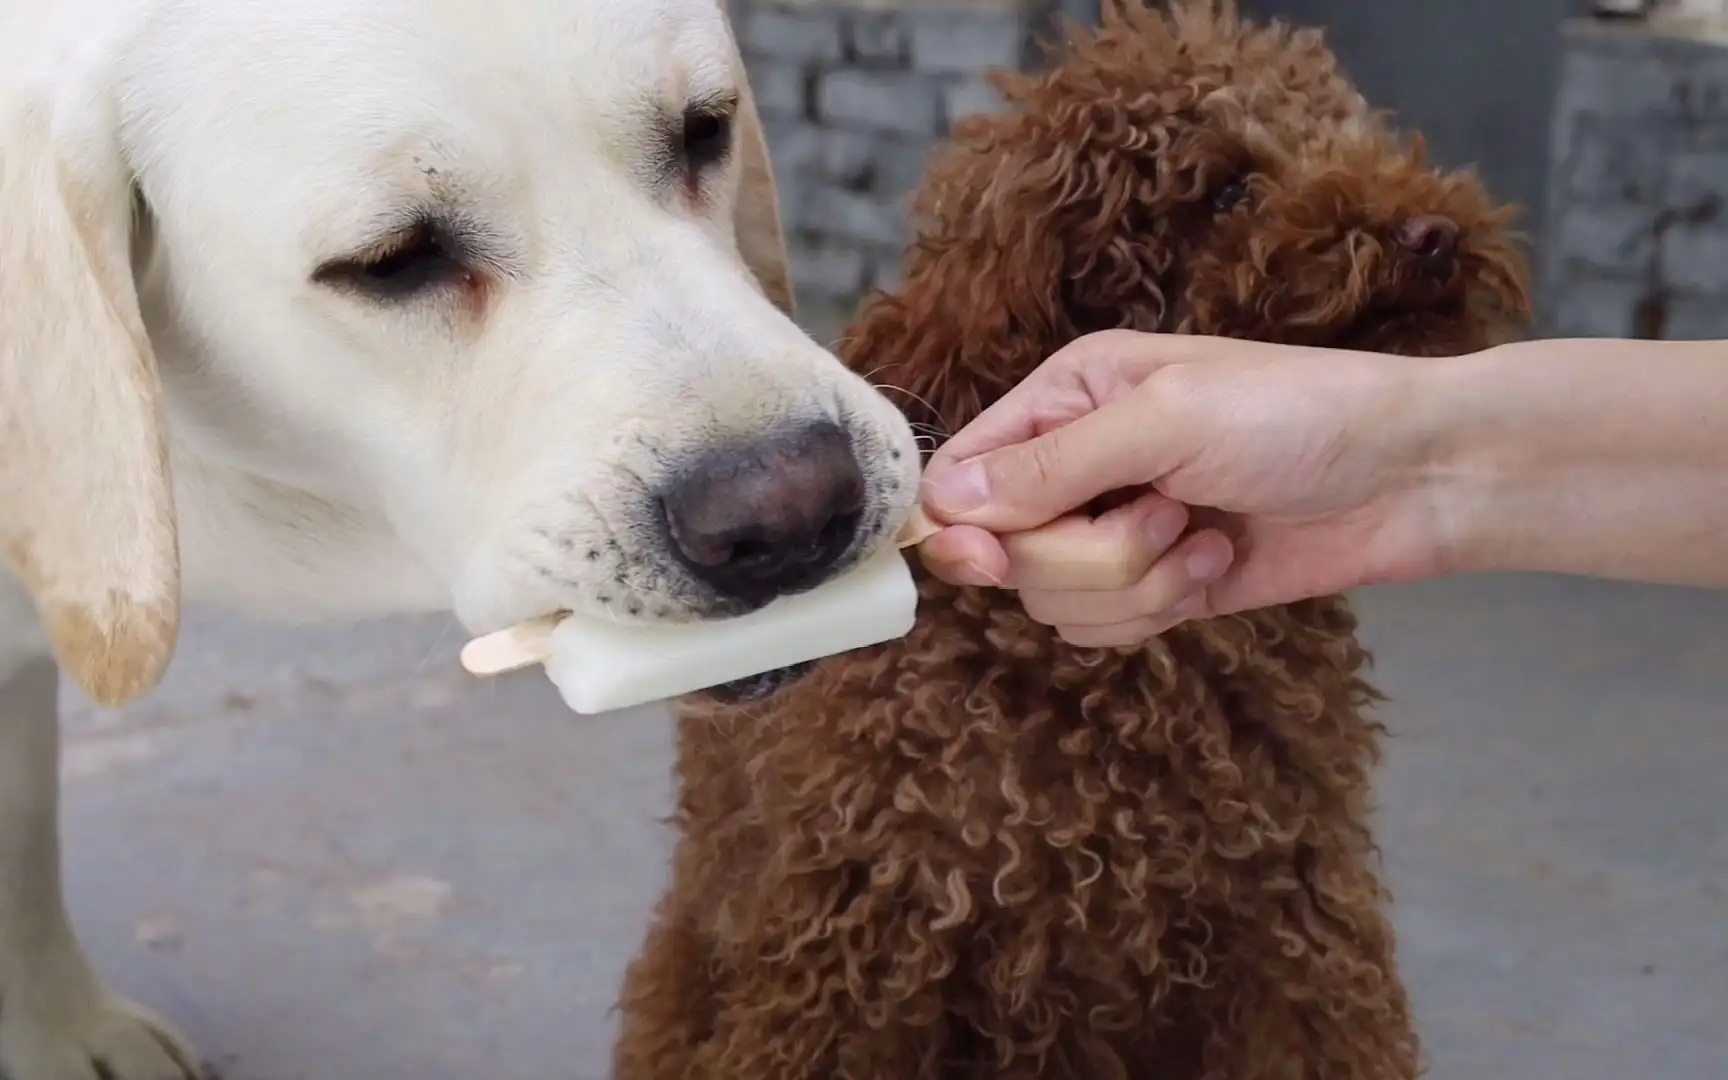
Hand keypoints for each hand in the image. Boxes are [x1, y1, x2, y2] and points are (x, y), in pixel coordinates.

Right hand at [915, 329, 1449, 643]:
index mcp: (1065, 400)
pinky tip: (1215, 565)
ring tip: (1202, 537)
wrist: (1409, 478)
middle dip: (1085, 555)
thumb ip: (1052, 465)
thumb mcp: (1167, 420)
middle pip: (1007, 554)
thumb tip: (946, 505)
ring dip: (1132, 585)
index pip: (962, 476)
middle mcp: (1077, 466)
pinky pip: (1104, 630)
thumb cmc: (1295, 415)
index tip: (996, 559)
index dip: (965, 529)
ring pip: (1054, 602)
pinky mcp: (1157, 587)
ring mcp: (1116, 531)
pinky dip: (1157, 610)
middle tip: (1162, 515)